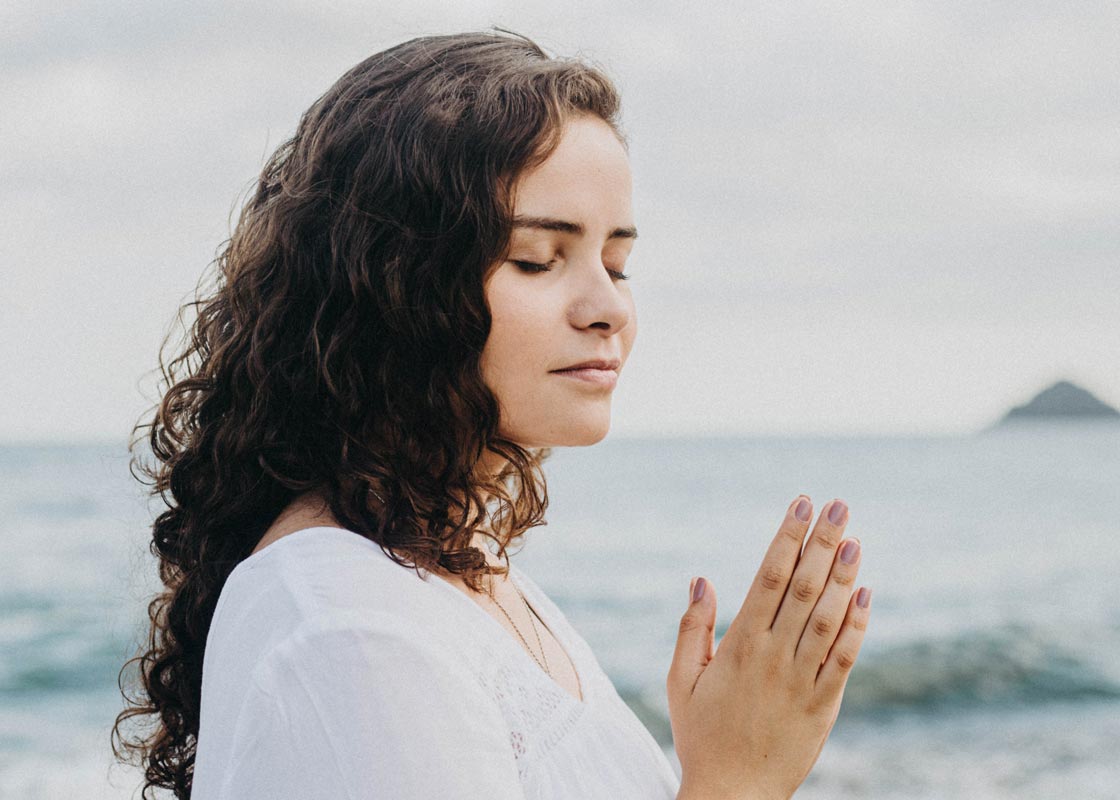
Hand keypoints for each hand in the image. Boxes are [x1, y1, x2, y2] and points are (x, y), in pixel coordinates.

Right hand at [667, 497, 870, 799]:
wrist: (733, 795)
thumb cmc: (701, 736)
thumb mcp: (682, 682)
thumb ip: (693, 629)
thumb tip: (702, 580)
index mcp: (739, 646)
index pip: (768, 578)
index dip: (787, 538)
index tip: (801, 504)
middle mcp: (773, 657)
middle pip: (802, 587)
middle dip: (822, 542)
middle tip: (839, 505)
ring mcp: (802, 681)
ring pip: (827, 618)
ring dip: (843, 576)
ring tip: (856, 538)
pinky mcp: (824, 705)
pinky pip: (844, 659)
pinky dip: (857, 626)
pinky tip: (866, 595)